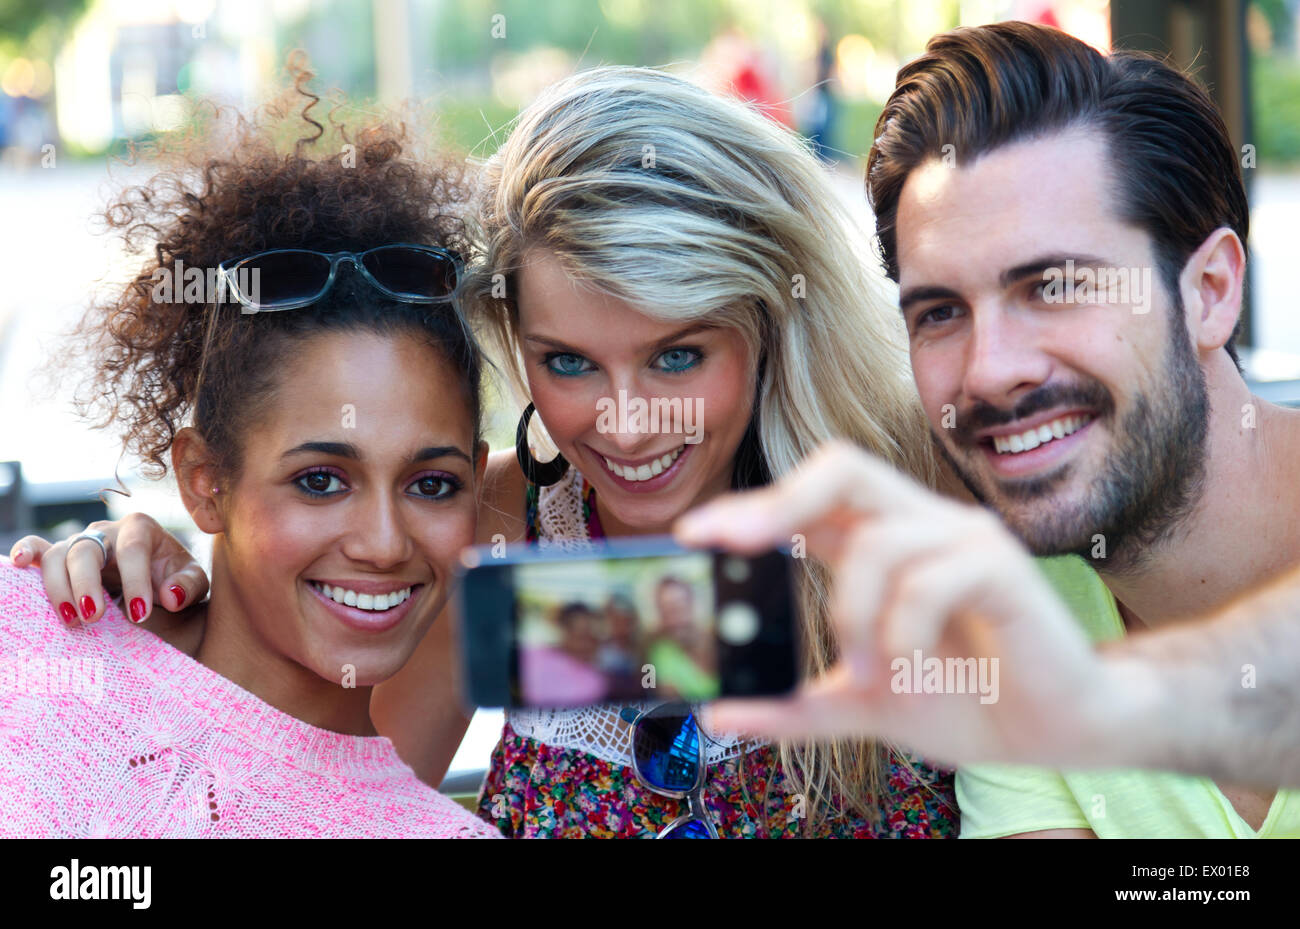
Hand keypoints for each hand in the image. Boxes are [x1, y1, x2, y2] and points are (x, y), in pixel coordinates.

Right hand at [9, 513, 209, 624]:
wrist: (161, 587)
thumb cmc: (175, 582)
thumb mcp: (194, 584)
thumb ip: (189, 586)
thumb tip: (170, 596)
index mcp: (141, 529)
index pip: (134, 550)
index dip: (135, 582)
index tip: (140, 616)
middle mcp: (106, 531)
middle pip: (87, 550)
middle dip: (87, 584)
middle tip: (93, 617)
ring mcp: (80, 543)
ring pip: (57, 555)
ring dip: (58, 586)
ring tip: (70, 619)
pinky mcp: (62, 558)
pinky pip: (37, 549)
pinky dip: (25, 553)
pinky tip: (18, 564)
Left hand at [674, 440, 1135, 769]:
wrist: (1058, 731)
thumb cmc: (966, 701)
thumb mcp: (862, 705)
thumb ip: (794, 706)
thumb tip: (717, 714)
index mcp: (880, 545)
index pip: (807, 499)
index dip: (751, 506)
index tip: (693, 533)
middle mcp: (919, 526)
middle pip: (844, 467)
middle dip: (781, 500)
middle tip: (732, 541)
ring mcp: (965, 539)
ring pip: (881, 539)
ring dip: (854, 611)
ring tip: (865, 670)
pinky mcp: (1004, 568)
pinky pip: (934, 576)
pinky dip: (906, 630)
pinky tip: (913, 669)